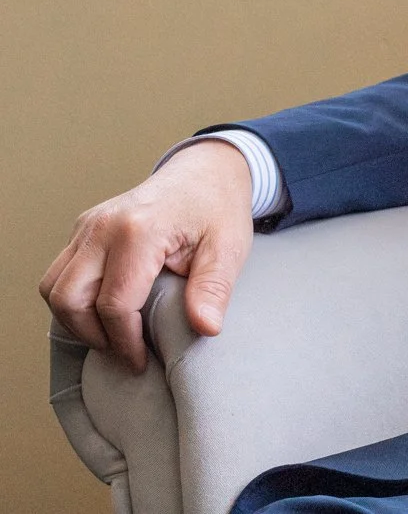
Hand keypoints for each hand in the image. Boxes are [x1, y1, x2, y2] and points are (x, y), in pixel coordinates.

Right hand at [39, 140, 254, 372]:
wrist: (206, 171)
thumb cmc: (218, 208)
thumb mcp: (230, 247)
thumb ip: (214, 288)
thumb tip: (205, 328)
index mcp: (140, 230)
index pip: (114, 303)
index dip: (125, 341)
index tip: (142, 361)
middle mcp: (104, 226)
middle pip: (70, 299)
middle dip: (93, 335)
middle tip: (124, 351)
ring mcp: (88, 225)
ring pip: (53, 288)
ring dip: (75, 320)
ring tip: (112, 335)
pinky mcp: (83, 228)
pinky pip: (60, 273)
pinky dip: (72, 299)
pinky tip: (102, 311)